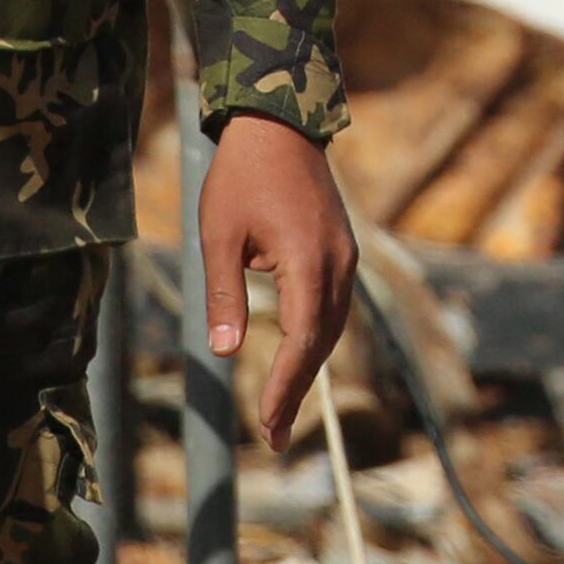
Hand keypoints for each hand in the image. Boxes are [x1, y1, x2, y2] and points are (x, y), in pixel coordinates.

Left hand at [205, 113, 356, 450]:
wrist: (279, 125)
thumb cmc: (241, 177)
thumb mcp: (219, 236)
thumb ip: (225, 295)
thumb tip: (225, 352)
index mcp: (308, 261)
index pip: (303, 340)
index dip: (285, 386)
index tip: (267, 424)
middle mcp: (337, 264)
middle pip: (322, 342)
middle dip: (297, 390)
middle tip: (274, 439)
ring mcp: (344, 257)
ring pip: (332, 327)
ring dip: (309, 370)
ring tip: (281, 412)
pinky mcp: (341, 251)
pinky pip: (333, 307)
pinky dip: (316, 340)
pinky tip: (298, 360)